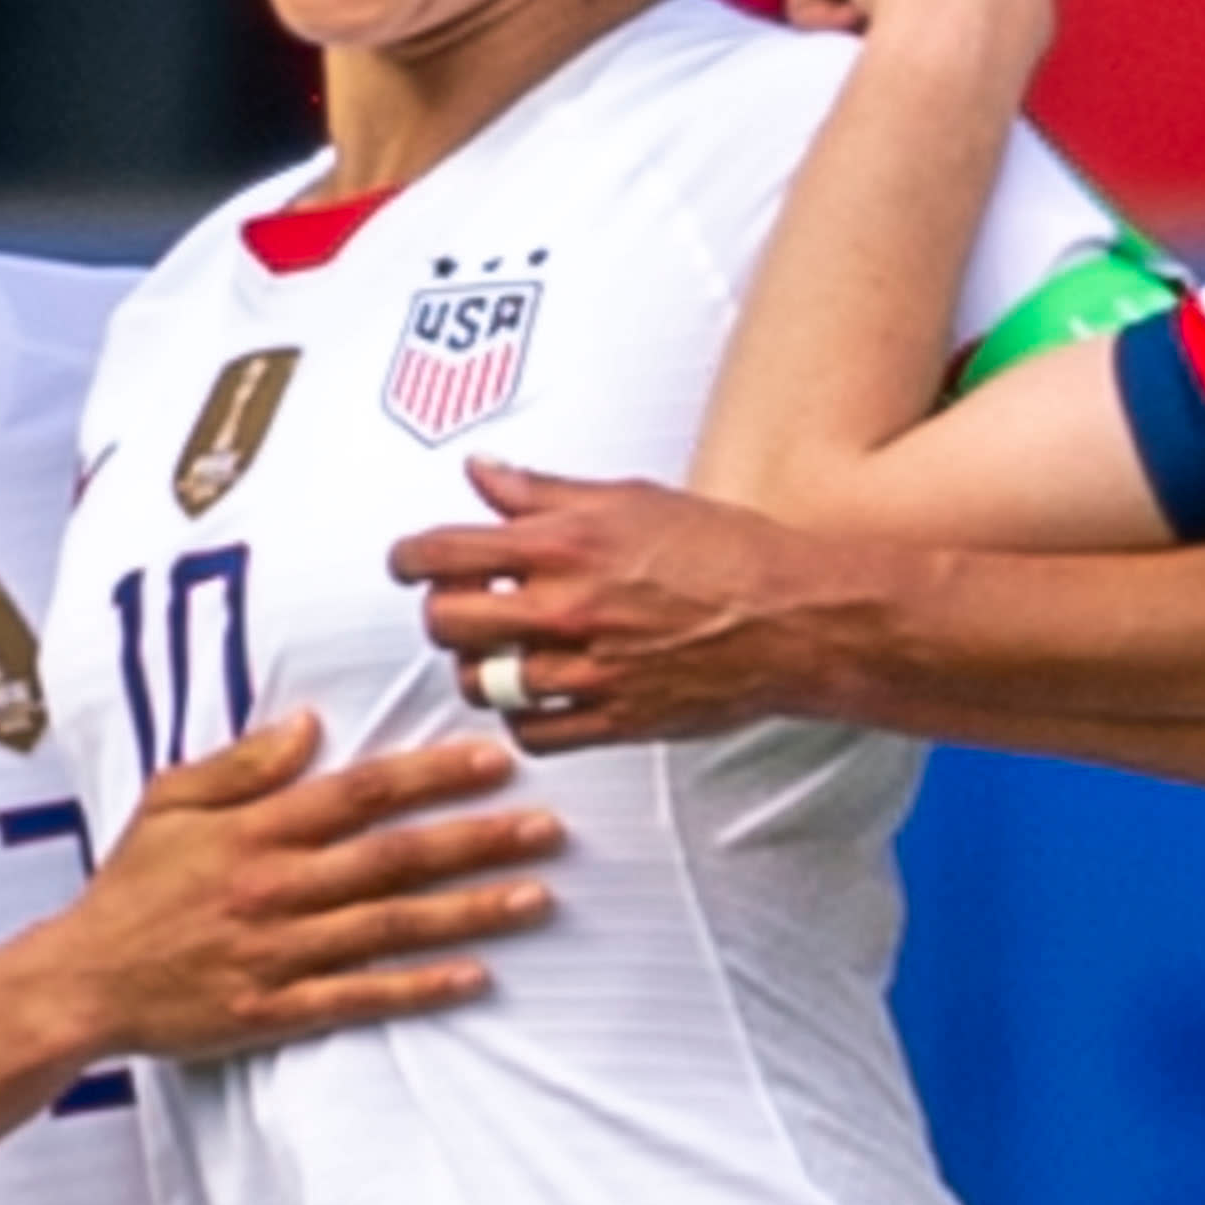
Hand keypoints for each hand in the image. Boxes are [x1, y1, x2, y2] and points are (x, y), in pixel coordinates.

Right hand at [29, 707, 562, 1064]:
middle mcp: (275, 887)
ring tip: (538, 898)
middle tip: (550, 829)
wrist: (79, 983)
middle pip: (395, 857)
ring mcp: (279, 952)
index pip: (361, 792)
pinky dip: (419, 989)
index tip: (496, 761)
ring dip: (470, 912)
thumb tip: (310, 722)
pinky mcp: (275, 1010)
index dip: (434, 774)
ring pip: (392, 927)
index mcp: (255, 830)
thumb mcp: (170, 802)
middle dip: (479, 840)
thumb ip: (244, 763)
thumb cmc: (129, 888)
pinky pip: (361, 997)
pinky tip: (476, 978)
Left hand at [393, 458, 899, 751]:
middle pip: (446, 623)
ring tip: (501, 652)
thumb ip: (544, 491)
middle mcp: (565, 609)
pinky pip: (529, 731)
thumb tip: (482, 473)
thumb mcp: (630, 499)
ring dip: (479, 668)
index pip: (442, 552)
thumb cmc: (723, 549)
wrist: (795, 618)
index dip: (409, 559)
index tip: (410, 564)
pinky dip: (521, 716)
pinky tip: (538, 694)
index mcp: (563, 544)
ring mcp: (585, 671)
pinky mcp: (611, 720)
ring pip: (479, 683)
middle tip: (462, 607)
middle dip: (441, 613)